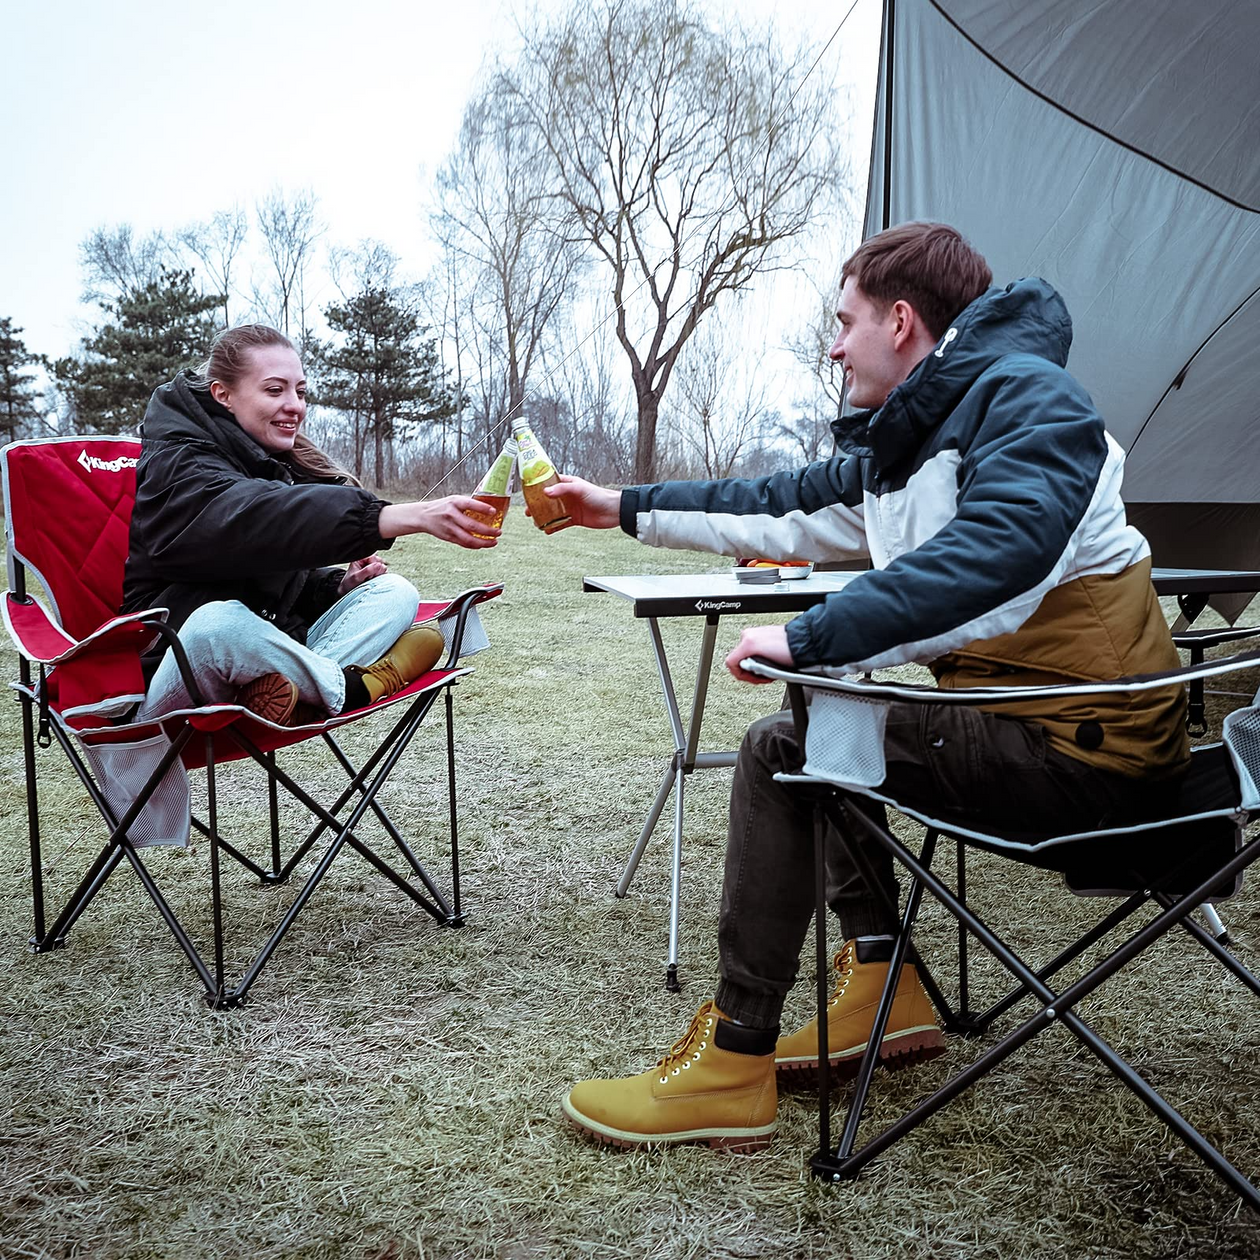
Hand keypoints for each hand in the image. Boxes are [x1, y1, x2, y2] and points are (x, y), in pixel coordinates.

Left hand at [337, 555, 387, 595]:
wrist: (349, 592)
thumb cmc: (350, 584)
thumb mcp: (356, 577)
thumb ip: (367, 570)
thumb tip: (379, 565)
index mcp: (361, 559)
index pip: (373, 556)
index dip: (373, 564)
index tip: (369, 573)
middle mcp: (368, 562)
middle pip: (379, 561)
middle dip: (376, 570)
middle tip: (369, 577)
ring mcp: (373, 568)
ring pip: (383, 567)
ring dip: (378, 574)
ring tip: (370, 580)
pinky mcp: (377, 574)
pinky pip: (384, 573)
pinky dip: (380, 578)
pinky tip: (374, 581)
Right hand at [378, 496, 500, 547]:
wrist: (423, 515)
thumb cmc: (442, 507)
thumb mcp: (454, 500)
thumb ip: (468, 504)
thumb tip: (488, 509)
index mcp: (454, 503)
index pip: (470, 504)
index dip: (483, 508)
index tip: (494, 511)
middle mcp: (452, 515)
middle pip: (472, 526)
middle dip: (488, 531)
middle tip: (498, 532)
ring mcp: (450, 528)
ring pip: (469, 539)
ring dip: (483, 542)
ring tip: (494, 542)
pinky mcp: (448, 537)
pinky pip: (464, 543)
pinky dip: (475, 545)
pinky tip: (483, 545)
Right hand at [529, 474, 620, 528]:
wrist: (613, 511)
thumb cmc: (599, 495)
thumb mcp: (579, 489)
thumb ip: (562, 489)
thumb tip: (545, 492)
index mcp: (568, 484)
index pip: (550, 483)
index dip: (539, 487)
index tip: (527, 492)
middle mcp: (568, 496)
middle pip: (548, 500)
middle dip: (537, 505)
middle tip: (528, 511)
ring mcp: (571, 508)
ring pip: (553, 513)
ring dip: (544, 517)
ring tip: (535, 522)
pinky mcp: (575, 519)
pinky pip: (561, 524)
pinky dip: (553, 527)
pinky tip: (546, 531)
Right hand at [725, 625, 793, 683]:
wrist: (804, 642)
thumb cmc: (788, 651)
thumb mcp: (764, 664)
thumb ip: (747, 667)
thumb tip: (741, 670)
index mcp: (746, 641)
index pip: (731, 662)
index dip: (741, 675)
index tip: (752, 679)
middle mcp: (749, 636)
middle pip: (740, 660)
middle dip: (750, 672)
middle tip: (762, 677)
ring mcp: (757, 636)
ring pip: (749, 658)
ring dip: (757, 668)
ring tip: (768, 672)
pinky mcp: (765, 637)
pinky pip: (757, 652)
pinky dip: (762, 661)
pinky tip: (772, 665)